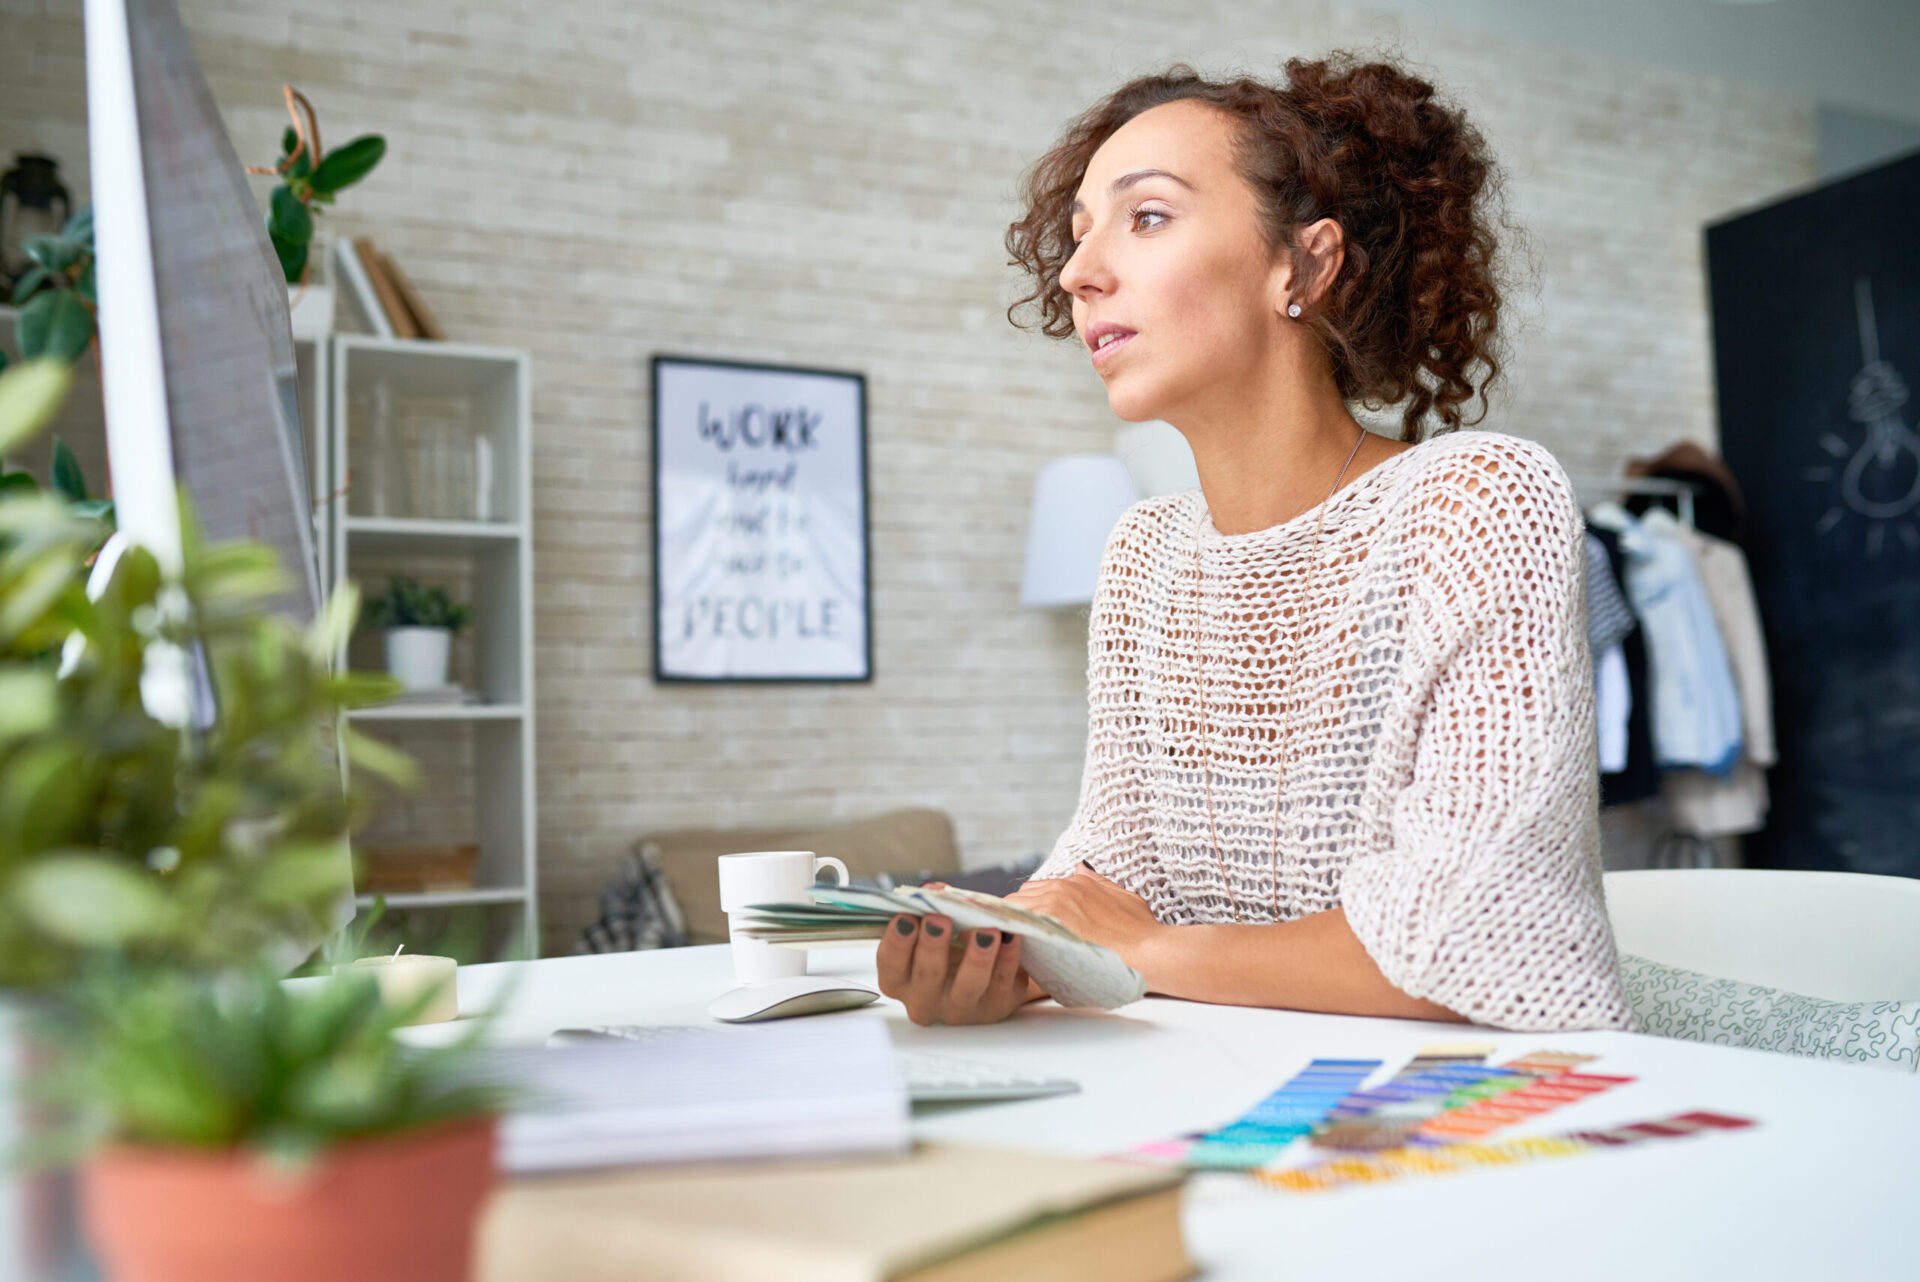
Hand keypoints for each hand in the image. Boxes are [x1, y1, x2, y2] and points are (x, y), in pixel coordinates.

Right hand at [875, 915, 1031, 1025]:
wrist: (988, 964)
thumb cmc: (950, 943)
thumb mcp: (934, 926)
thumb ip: (930, 908)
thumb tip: (934, 891)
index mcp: (902, 980)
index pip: (891, 967)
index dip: (896, 943)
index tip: (906, 916)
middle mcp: (927, 1000)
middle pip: (926, 978)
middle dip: (932, 946)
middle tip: (939, 919)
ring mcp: (962, 1008)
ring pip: (968, 987)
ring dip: (977, 957)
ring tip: (987, 931)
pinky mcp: (997, 1006)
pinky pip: (1002, 982)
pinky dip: (1007, 957)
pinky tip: (1011, 936)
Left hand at [1008, 865, 1163, 968]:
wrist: (1150, 950)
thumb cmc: (1142, 930)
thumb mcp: (1123, 897)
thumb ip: (1098, 883)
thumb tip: (1080, 866)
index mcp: (1075, 884)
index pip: (1036, 891)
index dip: (1032, 909)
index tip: (1034, 926)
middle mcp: (1060, 891)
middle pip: (1020, 898)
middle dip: (1019, 916)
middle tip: (1024, 939)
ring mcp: (1051, 908)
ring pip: (1013, 911)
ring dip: (1014, 926)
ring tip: (1018, 946)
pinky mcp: (1046, 929)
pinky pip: (1015, 927)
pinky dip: (1012, 937)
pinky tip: (1015, 951)